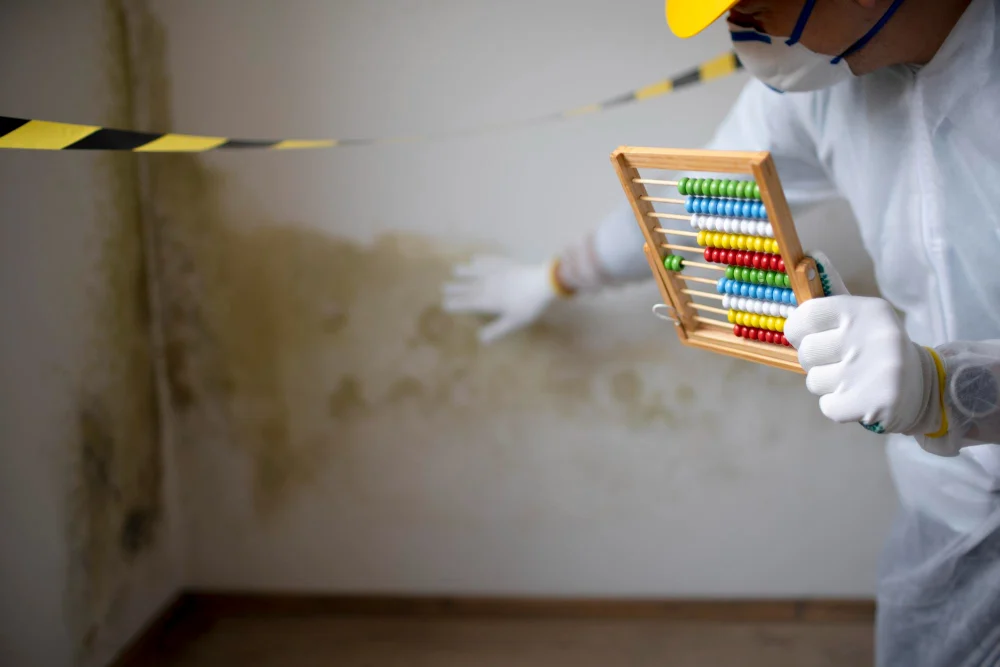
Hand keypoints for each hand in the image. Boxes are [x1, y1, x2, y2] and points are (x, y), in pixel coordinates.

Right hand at [441, 256, 559, 343]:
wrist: (542, 283)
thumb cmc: (528, 306)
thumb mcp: (514, 322)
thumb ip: (497, 330)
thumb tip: (480, 339)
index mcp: (490, 301)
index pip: (470, 303)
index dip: (458, 304)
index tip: (445, 304)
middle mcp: (489, 285)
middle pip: (470, 287)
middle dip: (457, 288)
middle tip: (444, 287)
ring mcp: (497, 272)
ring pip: (477, 271)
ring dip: (466, 271)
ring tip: (454, 270)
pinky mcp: (507, 264)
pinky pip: (490, 261)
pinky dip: (482, 260)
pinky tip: (476, 259)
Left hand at [784, 252, 936, 433]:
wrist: (922, 385)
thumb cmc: (874, 344)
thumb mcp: (859, 313)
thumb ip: (830, 289)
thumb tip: (809, 255)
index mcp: (865, 310)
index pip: (804, 316)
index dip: (797, 330)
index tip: (807, 334)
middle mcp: (871, 336)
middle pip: (805, 353)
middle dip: (815, 361)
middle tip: (841, 360)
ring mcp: (872, 371)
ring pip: (814, 382)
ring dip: (828, 384)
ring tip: (853, 378)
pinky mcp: (873, 403)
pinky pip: (827, 406)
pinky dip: (838, 406)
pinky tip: (859, 396)